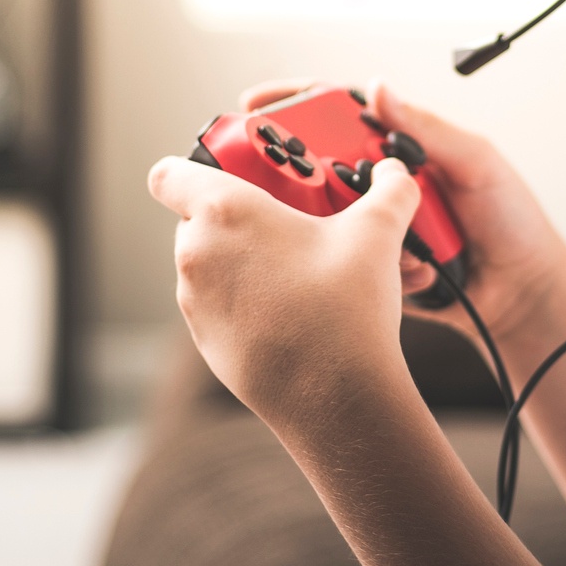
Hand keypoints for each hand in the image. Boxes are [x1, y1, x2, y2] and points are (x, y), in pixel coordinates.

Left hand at [147, 150, 423, 430]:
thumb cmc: (344, 309)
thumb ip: (389, 191)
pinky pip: (218, 306)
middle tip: (288, 223)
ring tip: (299, 272)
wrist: (335, 398)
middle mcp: (196, 255)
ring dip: (244, 261)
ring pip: (210, 263)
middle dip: (240, 217)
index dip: (194, 167)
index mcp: (223, 212)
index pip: (170, 174)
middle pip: (199, 217)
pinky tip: (293, 312)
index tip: (232, 173)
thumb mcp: (377, 233)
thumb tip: (396, 175)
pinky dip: (246, 302)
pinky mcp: (206, 341)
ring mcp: (195, 303)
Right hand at [234, 79, 565, 347]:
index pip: (335, 114)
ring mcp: (372, 226)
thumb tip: (378, 90)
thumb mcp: (477, 164)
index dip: (292, 105)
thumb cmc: (512, 221)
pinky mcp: (372, 267)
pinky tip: (420, 271)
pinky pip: (350, 260)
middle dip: (306, 177)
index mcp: (400, 146)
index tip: (254, 106)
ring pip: (327, 219)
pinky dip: (379, 264)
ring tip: (406, 242)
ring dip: (355, 230)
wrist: (525, 296)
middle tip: (314, 191)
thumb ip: (426, 129)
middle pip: (316, 166)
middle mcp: (378, 182)